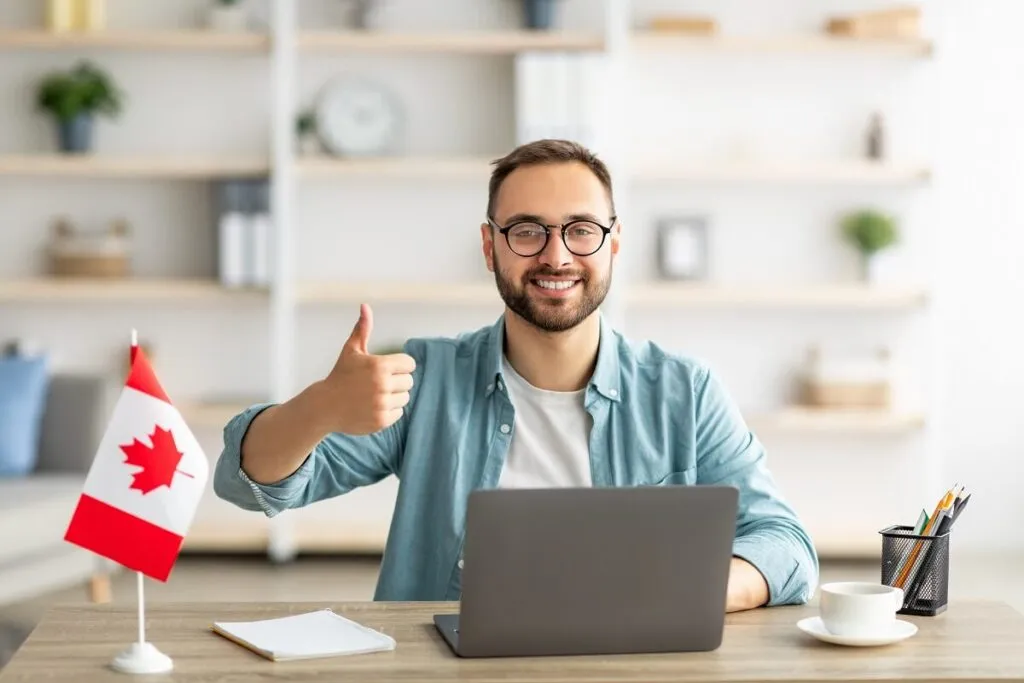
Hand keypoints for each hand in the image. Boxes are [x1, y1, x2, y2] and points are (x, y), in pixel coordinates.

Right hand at [320, 303, 415, 434]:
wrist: (325, 406)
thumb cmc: (341, 375)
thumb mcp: (351, 350)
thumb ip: (362, 329)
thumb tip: (365, 305)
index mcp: (379, 365)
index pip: (410, 364)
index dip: (399, 365)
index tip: (387, 368)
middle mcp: (382, 385)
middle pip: (409, 381)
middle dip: (397, 380)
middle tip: (378, 383)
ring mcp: (382, 404)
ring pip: (405, 397)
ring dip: (394, 396)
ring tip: (375, 394)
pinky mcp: (381, 421)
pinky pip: (399, 412)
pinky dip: (389, 410)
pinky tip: (373, 407)